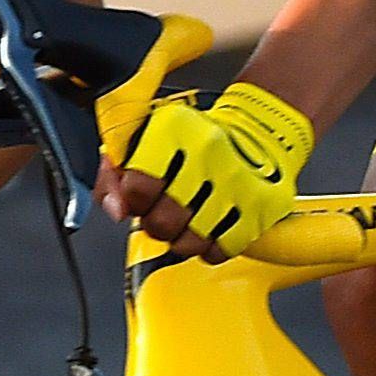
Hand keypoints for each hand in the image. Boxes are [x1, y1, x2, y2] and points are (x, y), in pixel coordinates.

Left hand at [105, 82, 313, 256]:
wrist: (259, 127)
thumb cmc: (193, 137)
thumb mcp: (144, 138)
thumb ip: (114, 172)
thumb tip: (117, 209)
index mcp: (173, 128)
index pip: (136, 188)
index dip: (134, 200)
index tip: (142, 195)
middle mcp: (207, 150)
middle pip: (163, 222)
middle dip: (158, 224)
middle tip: (165, 212)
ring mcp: (237, 179)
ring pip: (191, 242)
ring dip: (183, 239)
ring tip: (188, 221)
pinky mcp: (261, 204)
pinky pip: (223, 249)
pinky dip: (211, 246)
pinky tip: (211, 227)